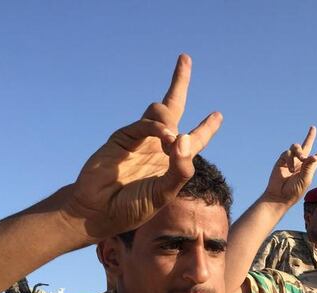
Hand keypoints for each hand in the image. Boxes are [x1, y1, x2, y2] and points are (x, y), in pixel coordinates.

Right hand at [66, 54, 222, 242]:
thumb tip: (185, 139)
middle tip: (185, 58)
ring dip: (170, 118)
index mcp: (172, 161)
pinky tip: (166, 136)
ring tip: (171, 141)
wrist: (98, 210)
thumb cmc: (133, 207)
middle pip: (174, 108)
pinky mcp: (122, 137)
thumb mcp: (165, 194)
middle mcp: (157, 146)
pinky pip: (145, 125)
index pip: (194, 140)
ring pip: (160, 111)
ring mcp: (140, 139)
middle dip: (179, 82)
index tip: (218, 115)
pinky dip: (157, 127)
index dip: (206, 128)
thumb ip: (180, 170)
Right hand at [262, 126, 316, 206]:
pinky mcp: (282, 160)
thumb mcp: (306, 179)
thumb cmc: (295, 191)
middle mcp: (300, 163)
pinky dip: (290, 159)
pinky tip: (289, 168)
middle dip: (309, 136)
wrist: (280, 195)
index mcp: (309, 168)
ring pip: (297, 147)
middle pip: (306, 146)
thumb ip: (310, 166)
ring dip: (300, 152)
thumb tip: (314, 156)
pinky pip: (288, 152)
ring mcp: (291, 160)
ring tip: (300, 159)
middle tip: (313, 128)